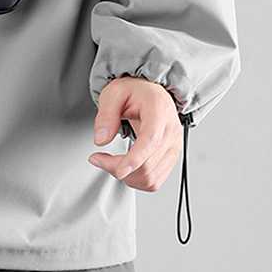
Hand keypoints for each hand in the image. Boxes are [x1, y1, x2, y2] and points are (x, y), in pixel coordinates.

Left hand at [88, 75, 182, 192]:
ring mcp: (174, 146)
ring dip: (127, 177)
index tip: (119, 170)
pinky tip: (123, 167)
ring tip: (109, 162)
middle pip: (148, 164)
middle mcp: (171, 130)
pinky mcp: (171, 157)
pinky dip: (136, 180)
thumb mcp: (114, 93)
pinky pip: (155, 181)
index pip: (151, 141)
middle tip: (98, 158)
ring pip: (152, 178)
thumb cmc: (135, 91)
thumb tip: (101, 140)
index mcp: (159, 110)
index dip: (135, 159)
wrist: (150, 92)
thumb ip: (106, 115)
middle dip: (119, 168)